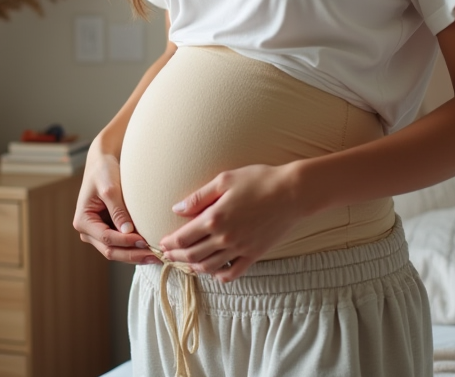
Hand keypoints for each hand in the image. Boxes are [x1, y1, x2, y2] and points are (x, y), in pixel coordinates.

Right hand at [73, 146, 160, 266]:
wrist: (102, 162)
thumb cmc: (103, 171)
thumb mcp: (110, 189)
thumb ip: (118, 210)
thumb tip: (128, 232)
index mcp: (83, 221)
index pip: (106, 238)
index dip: (126, 242)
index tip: (144, 241)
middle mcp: (88, 231)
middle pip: (110, 251)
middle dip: (132, 255)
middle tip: (155, 256)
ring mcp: (97, 233)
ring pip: (116, 252)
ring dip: (135, 255)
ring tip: (156, 257)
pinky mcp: (108, 231)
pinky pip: (121, 245)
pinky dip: (134, 249)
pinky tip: (150, 250)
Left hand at [159, 162, 305, 282]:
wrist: (292, 192)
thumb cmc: (259, 180)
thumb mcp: (225, 180)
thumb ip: (199, 197)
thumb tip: (177, 209)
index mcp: (214, 218)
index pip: (183, 237)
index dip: (169, 242)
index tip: (162, 243)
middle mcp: (224, 238)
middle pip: (192, 254)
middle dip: (177, 256)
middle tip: (168, 255)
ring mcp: (240, 249)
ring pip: (209, 266)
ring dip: (194, 267)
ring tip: (187, 263)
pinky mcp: (254, 254)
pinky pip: (233, 272)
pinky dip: (220, 275)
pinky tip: (214, 272)